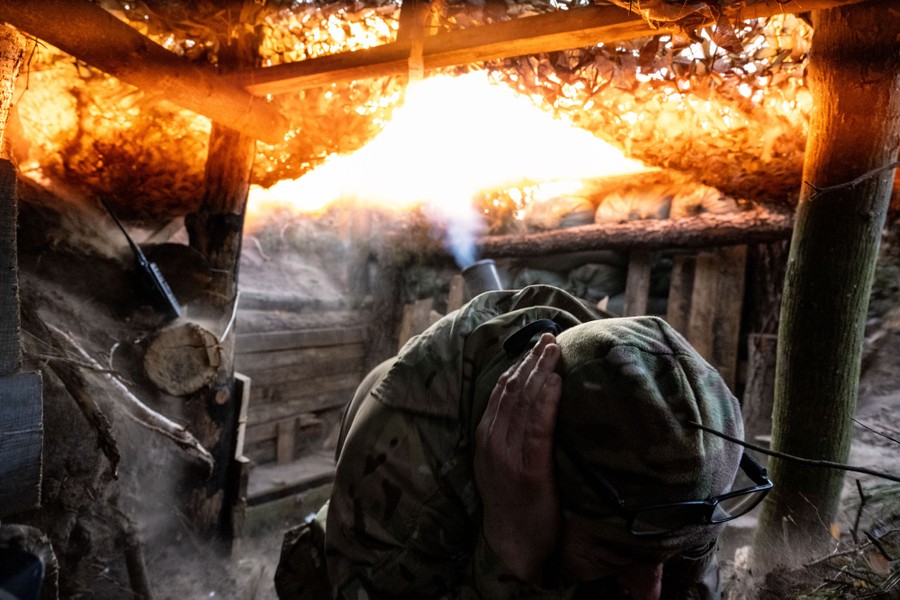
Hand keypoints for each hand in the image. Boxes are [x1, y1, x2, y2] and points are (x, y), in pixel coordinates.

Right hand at [474, 333, 561, 583]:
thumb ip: (509, 434)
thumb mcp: (502, 463)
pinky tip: (557, 383)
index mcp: (485, 437)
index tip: (538, 344)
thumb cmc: (516, 503)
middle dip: (532, 360)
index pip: (501, 390)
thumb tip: (531, 402)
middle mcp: (491, 441)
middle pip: (511, 390)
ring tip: (556, 351)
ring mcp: (507, 455)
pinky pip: (537, 426)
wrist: (514, 545)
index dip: (520, 364)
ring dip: (541, 372)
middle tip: (551, 338)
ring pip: (522, 402)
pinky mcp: (527, 470)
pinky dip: (546, 401)